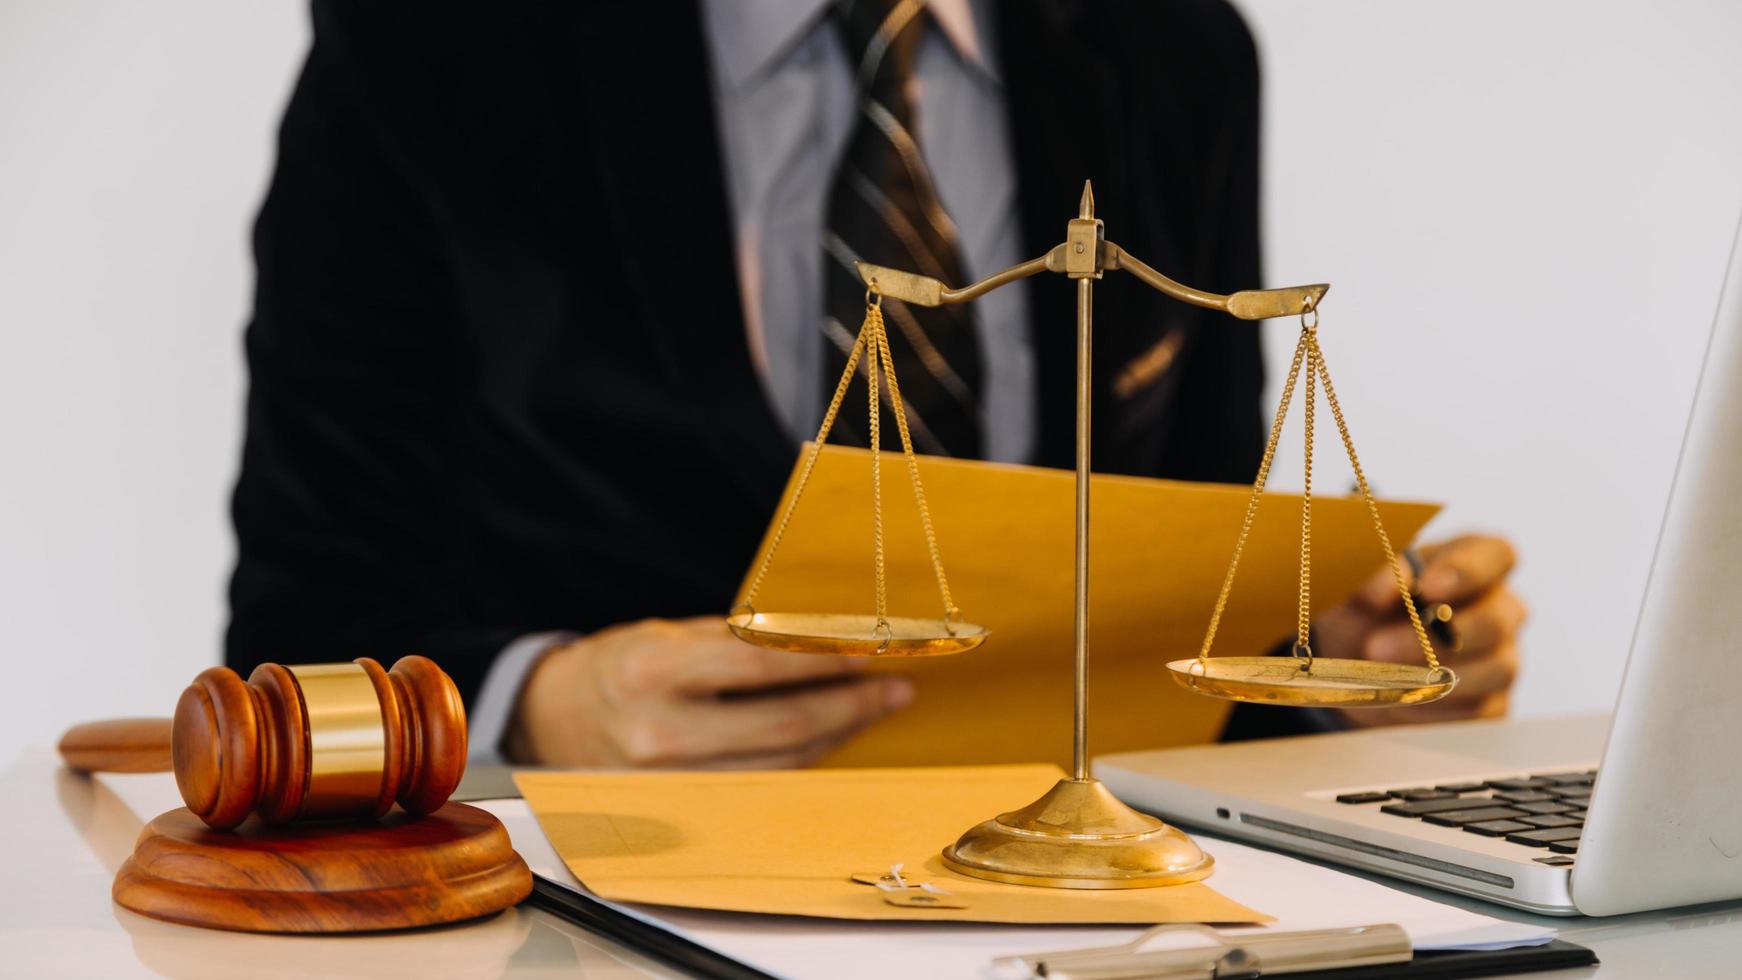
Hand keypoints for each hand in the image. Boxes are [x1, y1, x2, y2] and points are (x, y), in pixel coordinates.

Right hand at [504, 617, 913, 767]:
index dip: (820, 660)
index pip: (757, 667)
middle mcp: (658, 734)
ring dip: (835, 738)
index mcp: (651, 672)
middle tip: (894, 688)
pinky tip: (830, 741)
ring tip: (873, 710)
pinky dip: (800, 763)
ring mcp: (667, 784)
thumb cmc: (616, 667)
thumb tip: (819, 637)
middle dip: (848, 706)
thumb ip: (735, 642)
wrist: (549, 720)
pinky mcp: (677, 812)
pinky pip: (757, 787)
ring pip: (777, 766)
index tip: (868, 651)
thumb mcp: (666, 636)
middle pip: (780, 727)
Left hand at [1312, 535, 1526, 727]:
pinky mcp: (1493, 701)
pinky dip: (1433, 707)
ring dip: (1433, 677)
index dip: (1467, 570)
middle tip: (1376, 647)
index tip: (1427, 586)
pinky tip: (1396, 698)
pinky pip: (1479, 708)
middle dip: (1434, 638)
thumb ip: (1369, 580)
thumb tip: (1383, 589)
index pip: (1496, 555)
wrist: (1353, 662)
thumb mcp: (1358, 588)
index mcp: (1474, 561)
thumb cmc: (1365, 610)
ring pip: (1496, 668)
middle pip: (1495, 620)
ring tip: (1378, 677)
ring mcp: (1502, 655)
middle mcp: (1499, 607)